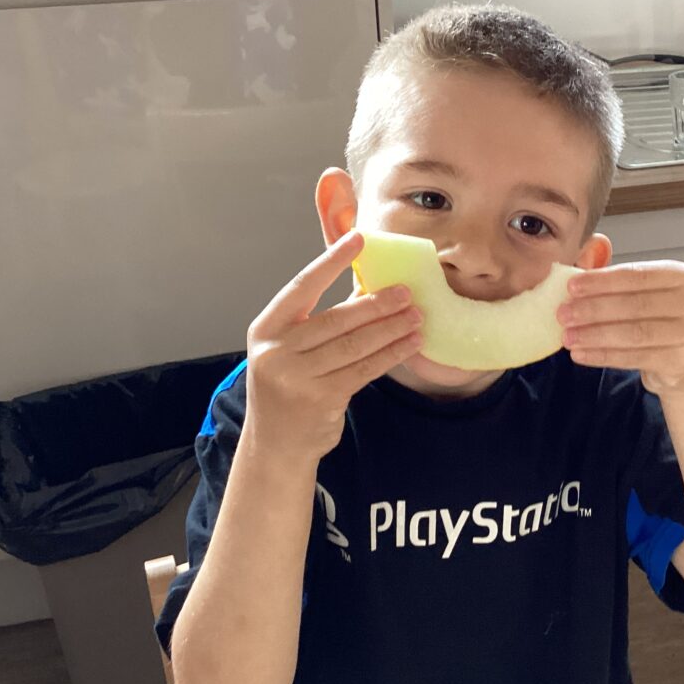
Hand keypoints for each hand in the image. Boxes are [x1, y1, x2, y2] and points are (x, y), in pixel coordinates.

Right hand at [244, 231, 424, 463]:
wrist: (276, 445)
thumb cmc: (288, 388)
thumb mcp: (290, 349)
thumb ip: (319, 319)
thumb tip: (367, 285)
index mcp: (266, 328)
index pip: (302, 286)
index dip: (331, 262)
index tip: (358, 238)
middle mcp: (277, 351)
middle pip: (336, 318)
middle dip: (377, 303)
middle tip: (407, 291)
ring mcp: (297, 377)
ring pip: (355, 344)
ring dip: (391, 328)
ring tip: (417, 315)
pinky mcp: (321, 399)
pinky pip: (365, 369)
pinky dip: (391, 354)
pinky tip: (410, 343)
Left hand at [558, 260, 683, 396]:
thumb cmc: (662, 322)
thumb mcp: (644, 293)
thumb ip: (616, 275)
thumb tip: (589, 249)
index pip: (638, 275)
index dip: (602, 281)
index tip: (571, 286)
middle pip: (635, 304)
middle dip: (593, 309)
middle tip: (563, 314)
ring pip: (634, 333)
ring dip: (594, 335)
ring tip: (567, 336)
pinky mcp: (682, 363)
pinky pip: (635, 358)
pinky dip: (603, 356)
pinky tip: (581, 354)